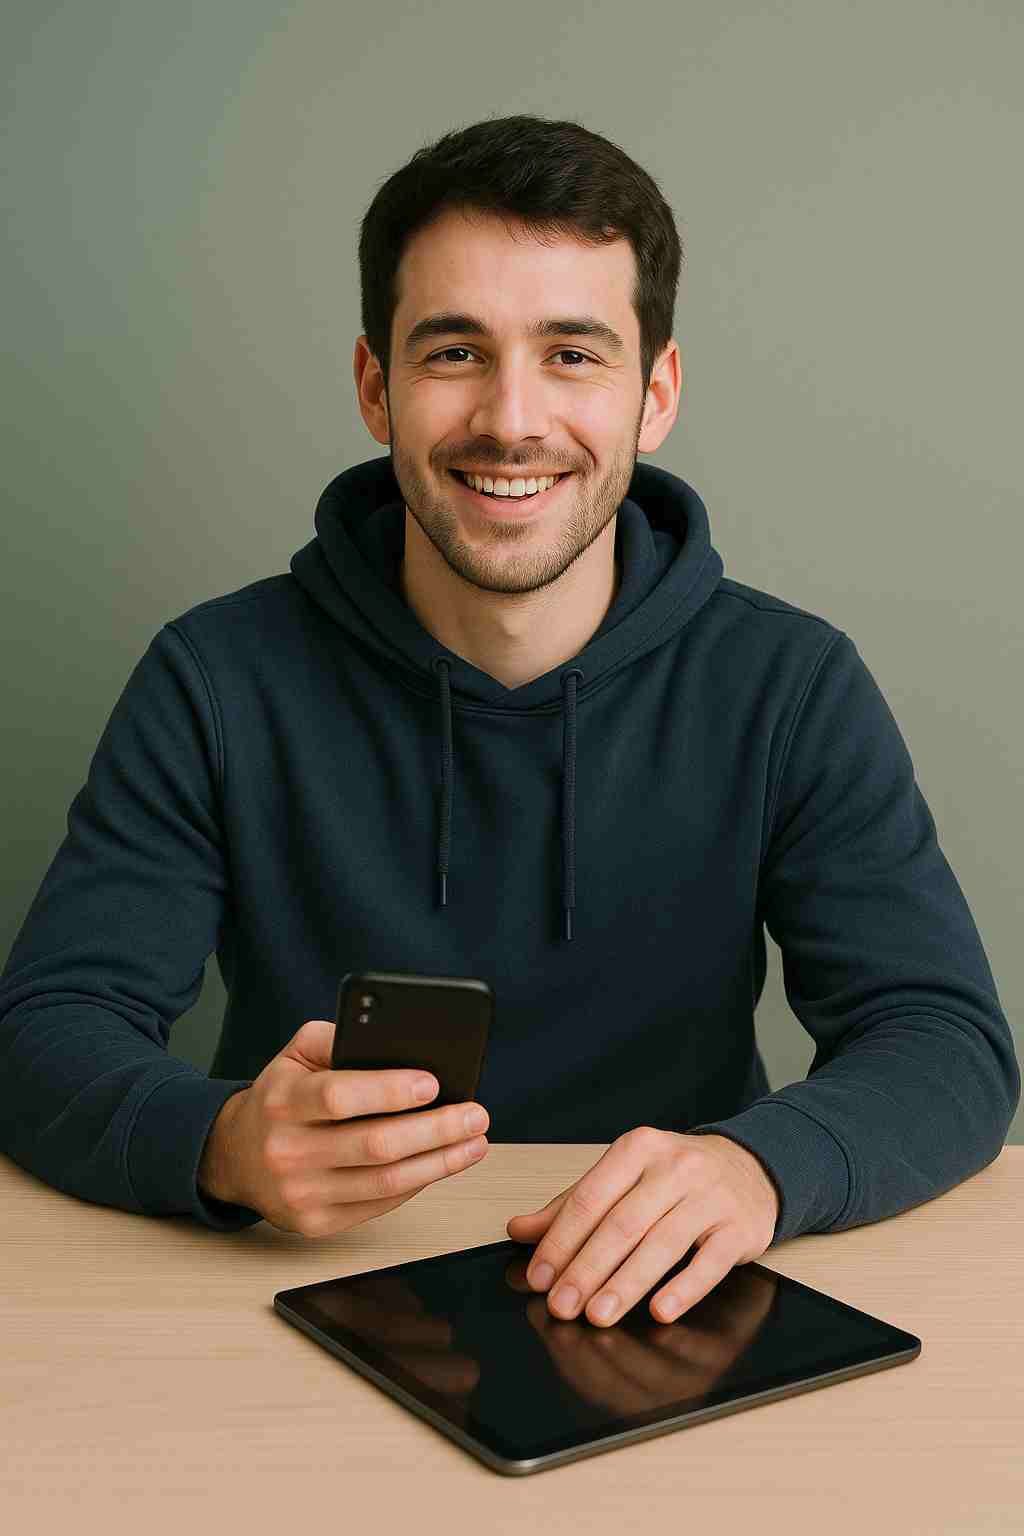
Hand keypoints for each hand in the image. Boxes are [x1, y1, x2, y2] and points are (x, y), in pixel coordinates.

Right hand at [199, 1017, 489, 1236]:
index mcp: (282, 1101)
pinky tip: (442, 1163)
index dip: (390, 1091)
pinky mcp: (315, 1224)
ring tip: (474, 1142)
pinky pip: (379, 1204)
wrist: (235, 1156)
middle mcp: (287, 1151)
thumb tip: (397, 1043)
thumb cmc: (279, 1098)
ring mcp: (300, 1194)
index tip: (434, 1083)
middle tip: (476, 1114)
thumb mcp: (296, 1055)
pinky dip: (418, 1183)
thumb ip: (338, 1039)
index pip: (340, 1096)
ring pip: (385, 1182)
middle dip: (436, 1129)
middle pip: (375, 1145)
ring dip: (440, 1163)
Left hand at [505, 1129, 779, 1326]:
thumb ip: (573, 1204)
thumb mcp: (625, 1177)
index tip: (539, 1276)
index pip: (591, 1197)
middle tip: (562, 1305)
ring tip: (598, 1314)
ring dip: (626, 1284)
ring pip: (661, 1244)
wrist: (751, 1167)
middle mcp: (674, 1168)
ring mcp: (710, 1197)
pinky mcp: (739, 1228)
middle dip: (587, 1269)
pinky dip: (684, 1288)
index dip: (561, 1240)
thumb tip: (520, 1230)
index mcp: (637, 1149)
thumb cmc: (678, 1176)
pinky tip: (660, 1311)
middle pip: (622, 1223)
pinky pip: (710, 1263)